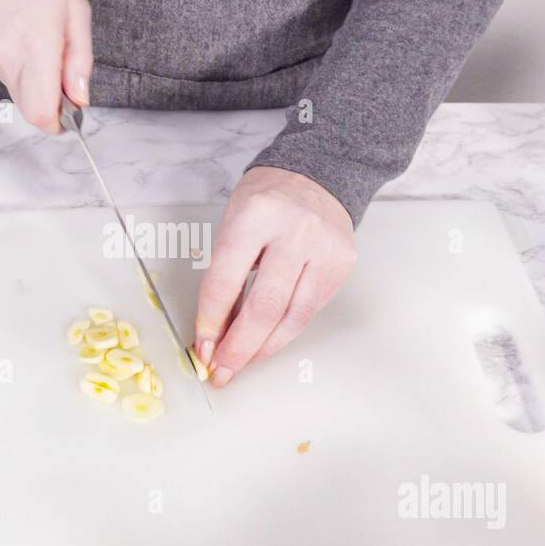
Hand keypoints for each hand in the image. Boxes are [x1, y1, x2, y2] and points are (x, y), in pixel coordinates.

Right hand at [0, 0, 92, 133]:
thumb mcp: (76, 10)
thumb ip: (80, 59)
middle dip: (48, 100)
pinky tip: (12, 31)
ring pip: (15, 88)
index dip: (57, 123)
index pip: (41, 112)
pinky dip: (11, 62)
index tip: (69, 116)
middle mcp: (5, 56)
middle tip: (58, 71)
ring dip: (30, 76)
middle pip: (28, 107)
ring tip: (31, 35)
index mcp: (36, 45)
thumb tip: (79, 98)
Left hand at [194, 167, 356, 386]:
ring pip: (292, 317)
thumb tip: (216, 330)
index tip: (202, 348)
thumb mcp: (233, 223)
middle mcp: (294, 232)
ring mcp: (324, 249)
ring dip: (263, 349)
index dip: (210, 321)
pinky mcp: (342, 265)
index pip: (226, 281)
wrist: (317, 174)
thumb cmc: (267, 200)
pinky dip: (285, 333)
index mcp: (256, 216)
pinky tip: (267, 344)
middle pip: (264, 307)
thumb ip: (225, 273)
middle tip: (222, 371)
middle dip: (238, 348)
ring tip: (242, 364)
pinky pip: (310, 311)